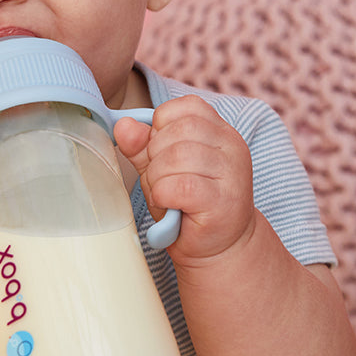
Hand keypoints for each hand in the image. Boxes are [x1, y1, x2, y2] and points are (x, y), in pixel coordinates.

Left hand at [115, 95, 255, 267]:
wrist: (220, 249)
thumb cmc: (188, 205)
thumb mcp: (161, 169)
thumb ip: (142, 146)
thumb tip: (123, 125)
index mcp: (220, 130)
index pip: (185, 106)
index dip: (161, 127)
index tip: (162, 153)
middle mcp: (232, 145)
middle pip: (178, 130)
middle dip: (156, 156)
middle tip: (162, 180)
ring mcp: (232, 172)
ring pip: (177, 157)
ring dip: (158, 178)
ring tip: (165, 195)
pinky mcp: (224, 200)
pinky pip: (180, 185)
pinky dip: (163, 195)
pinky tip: (169, 205)